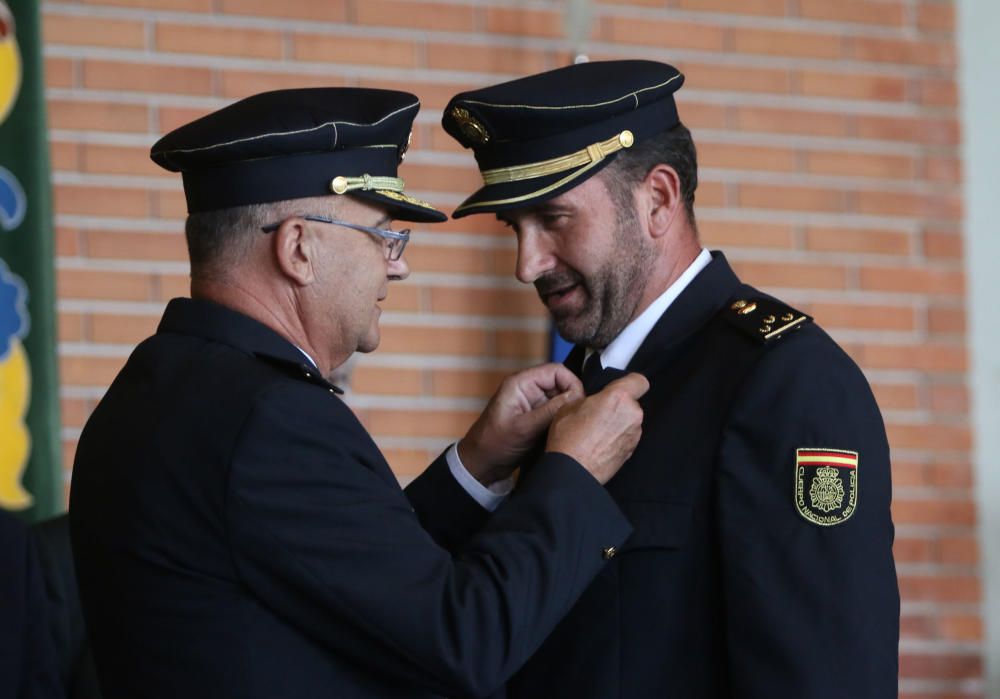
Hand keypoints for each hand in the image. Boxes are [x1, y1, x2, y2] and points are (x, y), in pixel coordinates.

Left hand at [458, 363, 583, 485]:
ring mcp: (534, 404)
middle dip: (572, 399)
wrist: (482, 465)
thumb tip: (577, 397)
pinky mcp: (537, 418)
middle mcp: (529, 389)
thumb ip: (551, 411)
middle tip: (577, 417)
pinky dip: (563, 421)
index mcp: (521, 383)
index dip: (572, 384)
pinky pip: (557, 413)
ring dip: (568, 411)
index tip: (579, 403)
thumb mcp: (524, 428)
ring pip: (562, 400)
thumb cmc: (493, 444)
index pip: (557, 371)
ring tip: (571, 426)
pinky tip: (565, 432)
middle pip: (562, 384)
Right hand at [546, 372, 648, 483]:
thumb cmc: (569, 440)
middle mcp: (631, 415)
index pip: (639, 380)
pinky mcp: (631, 450)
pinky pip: (626, 436)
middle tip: (598, 412)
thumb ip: (590, 398)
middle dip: (618, 405)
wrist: (572, 471)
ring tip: (596, 431)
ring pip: (629, 420)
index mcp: (617, 398)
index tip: (622, 386)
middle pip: (631, 402)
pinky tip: (599, 443)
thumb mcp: (569, 406)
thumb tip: (594, 401)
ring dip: (617, 422)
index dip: (630, 382)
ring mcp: (634, 434)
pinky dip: (617, 437)